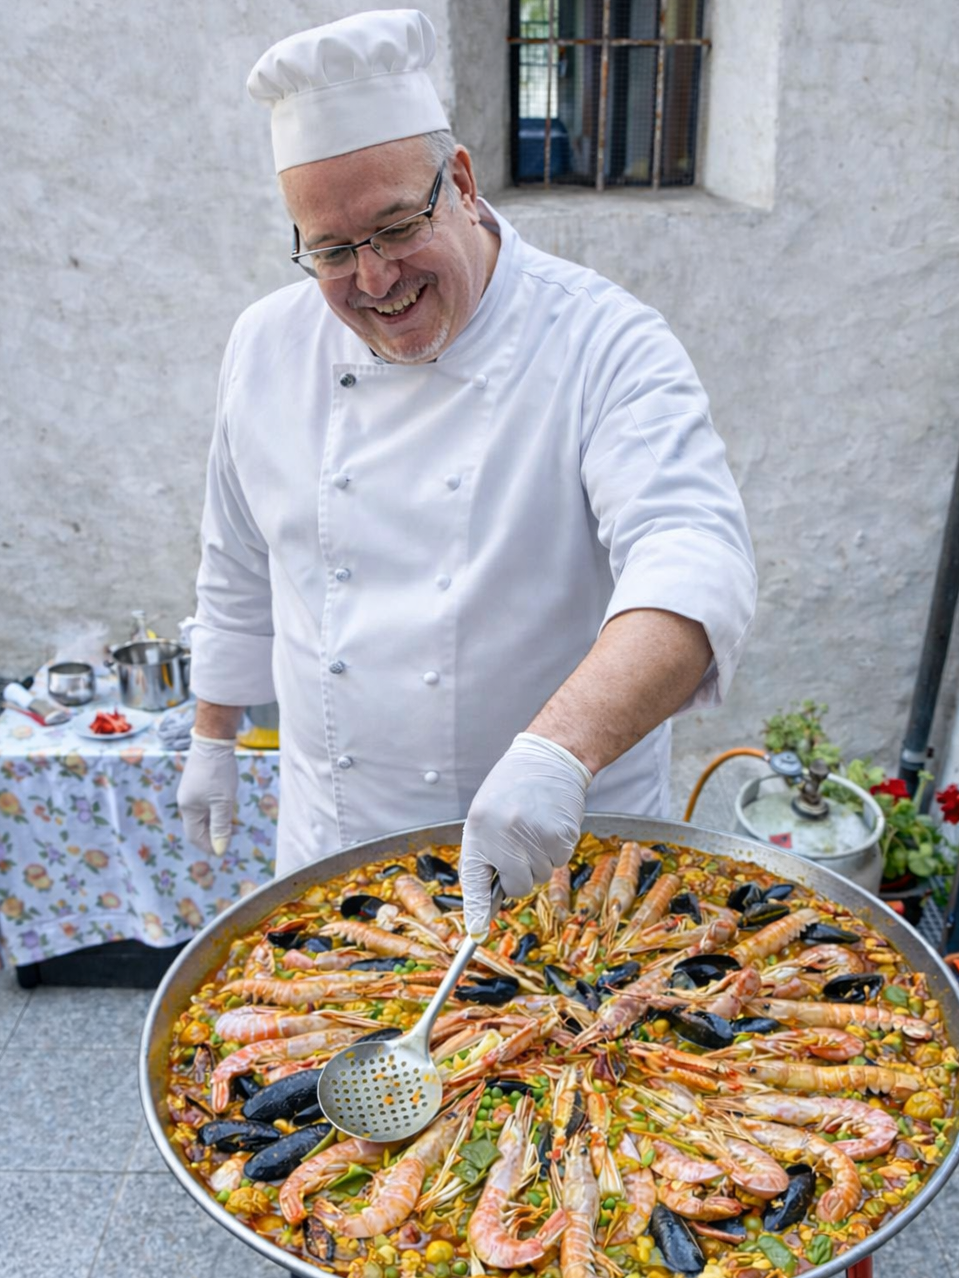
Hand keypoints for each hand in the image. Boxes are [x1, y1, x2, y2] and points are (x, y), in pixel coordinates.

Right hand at [176, 731, 238, 855]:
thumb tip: (219, 849)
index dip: (208, 846)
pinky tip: (228, 809)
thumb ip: (221, 826)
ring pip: (202, 815)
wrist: (213, 741)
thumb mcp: (223, 802)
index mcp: (188, 808)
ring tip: (234, 824)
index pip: (194, 836)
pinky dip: (215, 811)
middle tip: (233, 836)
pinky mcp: (197, 782)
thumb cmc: (219, 773)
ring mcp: (190, 791)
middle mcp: (186, 801)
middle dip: (213, 835)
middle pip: (197, 826)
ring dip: (216, 822)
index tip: (224, 851)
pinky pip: (204, 804)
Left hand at [460, 732, 591, 937]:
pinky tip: (550, 823)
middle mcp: (504, 835)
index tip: (476, 933)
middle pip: (517, 886)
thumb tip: (489, 895)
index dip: (476, 910)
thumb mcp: (484, 814)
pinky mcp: (560, 836)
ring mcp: (533, 836)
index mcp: (478, 828)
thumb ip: (486, 851)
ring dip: (540, 859)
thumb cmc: (512, 788)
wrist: (548, 759)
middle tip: (521, 848)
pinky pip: (559, 861)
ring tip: (535, 826)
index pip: (474, 879)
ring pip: (540, 875)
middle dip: (520, 876)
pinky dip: (556, 849)